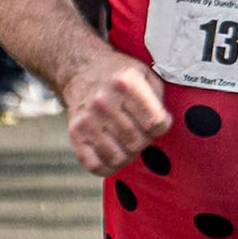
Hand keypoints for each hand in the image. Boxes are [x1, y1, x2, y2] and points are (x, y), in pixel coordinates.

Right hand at [63, 52, 171, 176]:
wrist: (81, 71)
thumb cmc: (119, 78)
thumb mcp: (144, 75)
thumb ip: (158, 100)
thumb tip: (162, 125)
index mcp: (126, 83)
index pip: (156, 123)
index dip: (162, 127)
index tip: (156, 122)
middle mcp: (104, 101)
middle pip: (138, 142)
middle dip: (144, 141)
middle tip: (139, 131)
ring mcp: (87, 119)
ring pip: (119, 157)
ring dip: (128, 154)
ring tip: (126, 141)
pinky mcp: (75, 134)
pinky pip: (95, 166)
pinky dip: (107, 167)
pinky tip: (112, 155)